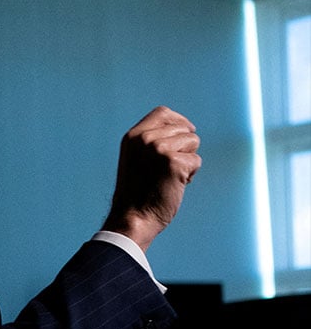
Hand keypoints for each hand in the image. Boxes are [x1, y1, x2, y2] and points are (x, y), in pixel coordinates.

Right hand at [102, 106, 200, 251]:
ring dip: (188, 160)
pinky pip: (196, 161)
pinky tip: (175, 184)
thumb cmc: (137, 191)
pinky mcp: (174, 163)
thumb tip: (182, 127)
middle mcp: (145, 138)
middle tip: (169, 167)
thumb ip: (150, 140)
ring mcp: (159, 149)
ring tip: (170, 175)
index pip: (163, 112)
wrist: (133, 216)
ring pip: (193, 142)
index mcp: (133, 136)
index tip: (186, 132)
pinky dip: (191, 174)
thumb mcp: (136, 157)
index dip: (178, 121)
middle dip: (184, 146)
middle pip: (183, 128)